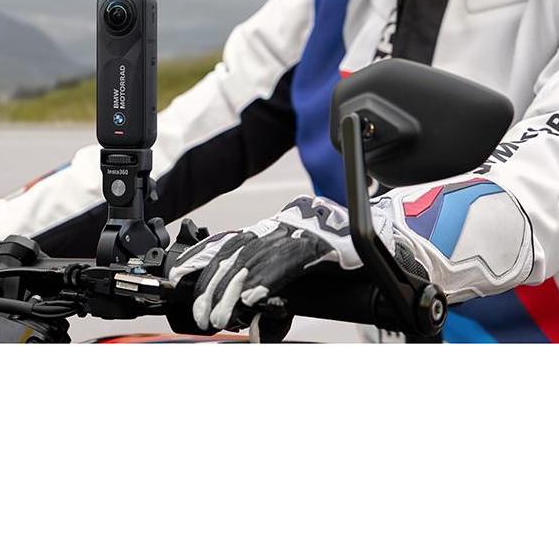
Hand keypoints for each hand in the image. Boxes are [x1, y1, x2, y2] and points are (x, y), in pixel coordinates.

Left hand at [169, 197, 381, 329]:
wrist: (382, 240)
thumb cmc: (338, 263)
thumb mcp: (297, 276)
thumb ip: (273, 299)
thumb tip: (257, 329)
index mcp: (271, 231)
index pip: (227, 245)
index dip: (200, 262)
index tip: (176, 282)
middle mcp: (280, 227)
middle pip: (235, 254)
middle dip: (213, 287)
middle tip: (203, 318)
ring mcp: (300, 232)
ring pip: (255, 259)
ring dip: (232, 292)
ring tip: (221, 318)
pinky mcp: (321, 244)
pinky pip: (287, 263)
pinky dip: (265, 282)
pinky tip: (251, 300)